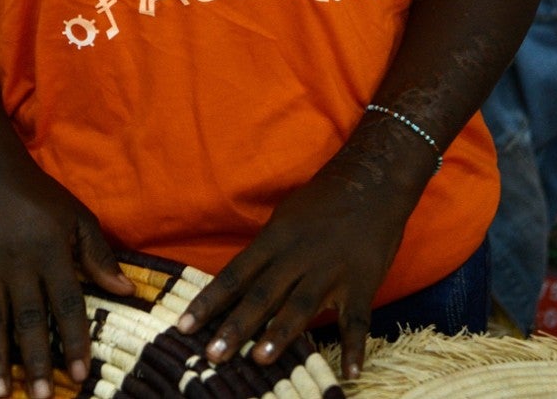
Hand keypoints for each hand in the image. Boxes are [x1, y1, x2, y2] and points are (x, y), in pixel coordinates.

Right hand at [0, 164, 132, 397]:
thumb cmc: (39, 197)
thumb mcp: (78, 216)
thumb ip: (99, 255)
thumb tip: (126, 291)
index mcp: (49, 250)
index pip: (66, 302)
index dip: (74, 339)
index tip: (81, 375)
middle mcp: (17, 263)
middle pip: (27, 318)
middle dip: (35, 360)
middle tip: (41, 397)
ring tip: (0, 394)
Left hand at [176, 150, 426, 381]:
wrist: (372, 182)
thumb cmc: (323, 201)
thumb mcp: (286, 218)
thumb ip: (266, 252)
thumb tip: (239, 284)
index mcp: (276, 238)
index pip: (236, 274)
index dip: (210, 300)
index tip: (184, 325)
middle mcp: (299, 256)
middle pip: (262, 293)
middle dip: (236, 325)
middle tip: (212, 354)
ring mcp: (331, 271)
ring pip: (301, 306)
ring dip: (280, 334)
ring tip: (260, 360)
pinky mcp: (362, 283)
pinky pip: (357, 320)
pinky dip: (355, 347)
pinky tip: (350, 374)